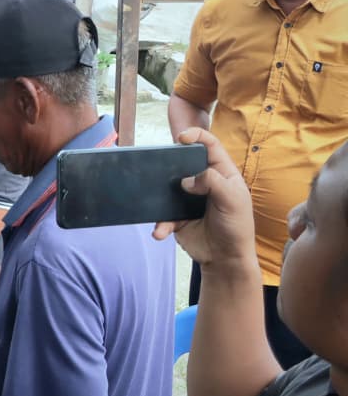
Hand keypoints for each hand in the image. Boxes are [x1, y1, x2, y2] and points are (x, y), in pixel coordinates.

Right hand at [152, 129, 255, 265]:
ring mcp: (188, 199)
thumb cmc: (236, 227)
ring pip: (168, 188)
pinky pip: (162, 215)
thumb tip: (186, 180)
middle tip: (159, 167)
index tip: (181, 137)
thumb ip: (212, 182)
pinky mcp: (176, 217)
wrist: (224, 259)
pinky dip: (160, 224)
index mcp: (222, 174)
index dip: (196, 136)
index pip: (210, 146)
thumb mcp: (232, 200)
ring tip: (159, 207)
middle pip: (183, 164)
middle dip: (170, 164)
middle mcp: (204, 183)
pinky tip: (160, 232)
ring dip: (159, 197)